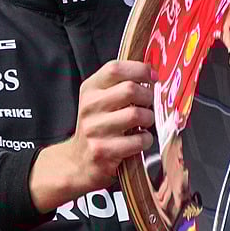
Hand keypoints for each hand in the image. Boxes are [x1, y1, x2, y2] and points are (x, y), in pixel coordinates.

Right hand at [30, 60, 154, 212]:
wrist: (77, 162)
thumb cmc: (97, 127)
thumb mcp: (99, 99)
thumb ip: (119, 84)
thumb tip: (151, 73)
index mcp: (90, 89)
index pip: (115, 69)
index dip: (139, 69)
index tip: (152, 77)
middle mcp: (90, 106)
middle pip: (130, 89)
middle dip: (148, 96)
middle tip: (148, 104)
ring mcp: (95, 129)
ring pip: (137, 114)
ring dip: (148, 119)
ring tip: (144, 123)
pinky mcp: (103, 150)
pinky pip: (138, 140)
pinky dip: (146, 140)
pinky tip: (139, 140)